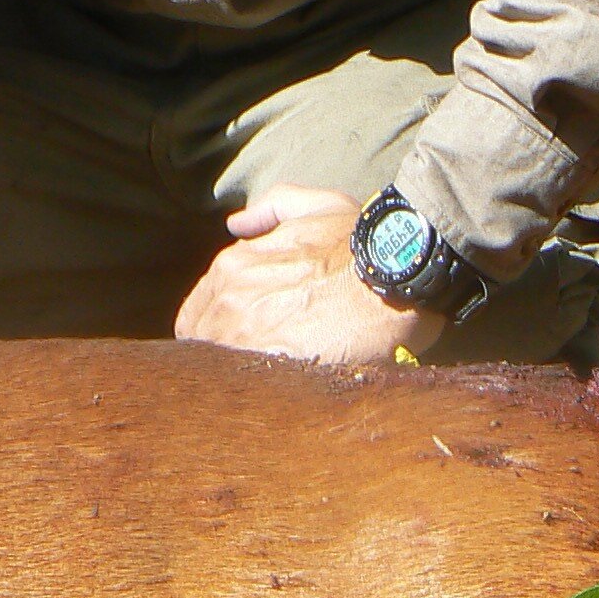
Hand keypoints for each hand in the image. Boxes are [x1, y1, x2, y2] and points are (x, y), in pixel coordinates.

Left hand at [174, 184, 446, 368]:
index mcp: (234, 265)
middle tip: (258, 363)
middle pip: (205, 341)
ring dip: (241, 372)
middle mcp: (232, 295)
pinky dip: (259, 388)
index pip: (199, 312)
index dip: (217, 328)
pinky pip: (249, 380)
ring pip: (223, 362)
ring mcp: (247, 329)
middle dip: (225, 352)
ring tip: (269, 382)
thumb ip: (273, 207)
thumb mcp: (318, 205)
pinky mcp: (272, 359)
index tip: (241, 339)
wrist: (398, 273)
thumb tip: (238, 224)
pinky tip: (280, 392)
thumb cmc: (361, 239)